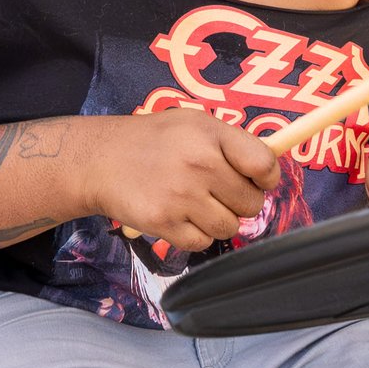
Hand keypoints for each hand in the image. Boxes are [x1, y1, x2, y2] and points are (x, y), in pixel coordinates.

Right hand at [94, 108, 279, 254]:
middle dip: (239, 202)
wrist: (100, 160)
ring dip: (217, 221)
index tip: (257, 180)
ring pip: (229, 227)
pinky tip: (180, 216)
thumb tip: (268, 172)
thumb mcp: (194, 124)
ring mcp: (181, 196)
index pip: (264, 165)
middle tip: (217, 192)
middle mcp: (199, 164)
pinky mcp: (163, 223)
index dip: (266, 178)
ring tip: (196, 203)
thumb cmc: (153, 141)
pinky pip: (202, 243)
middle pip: (251, 203)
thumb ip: (232, 144)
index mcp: (211, 134)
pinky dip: (195, 235)